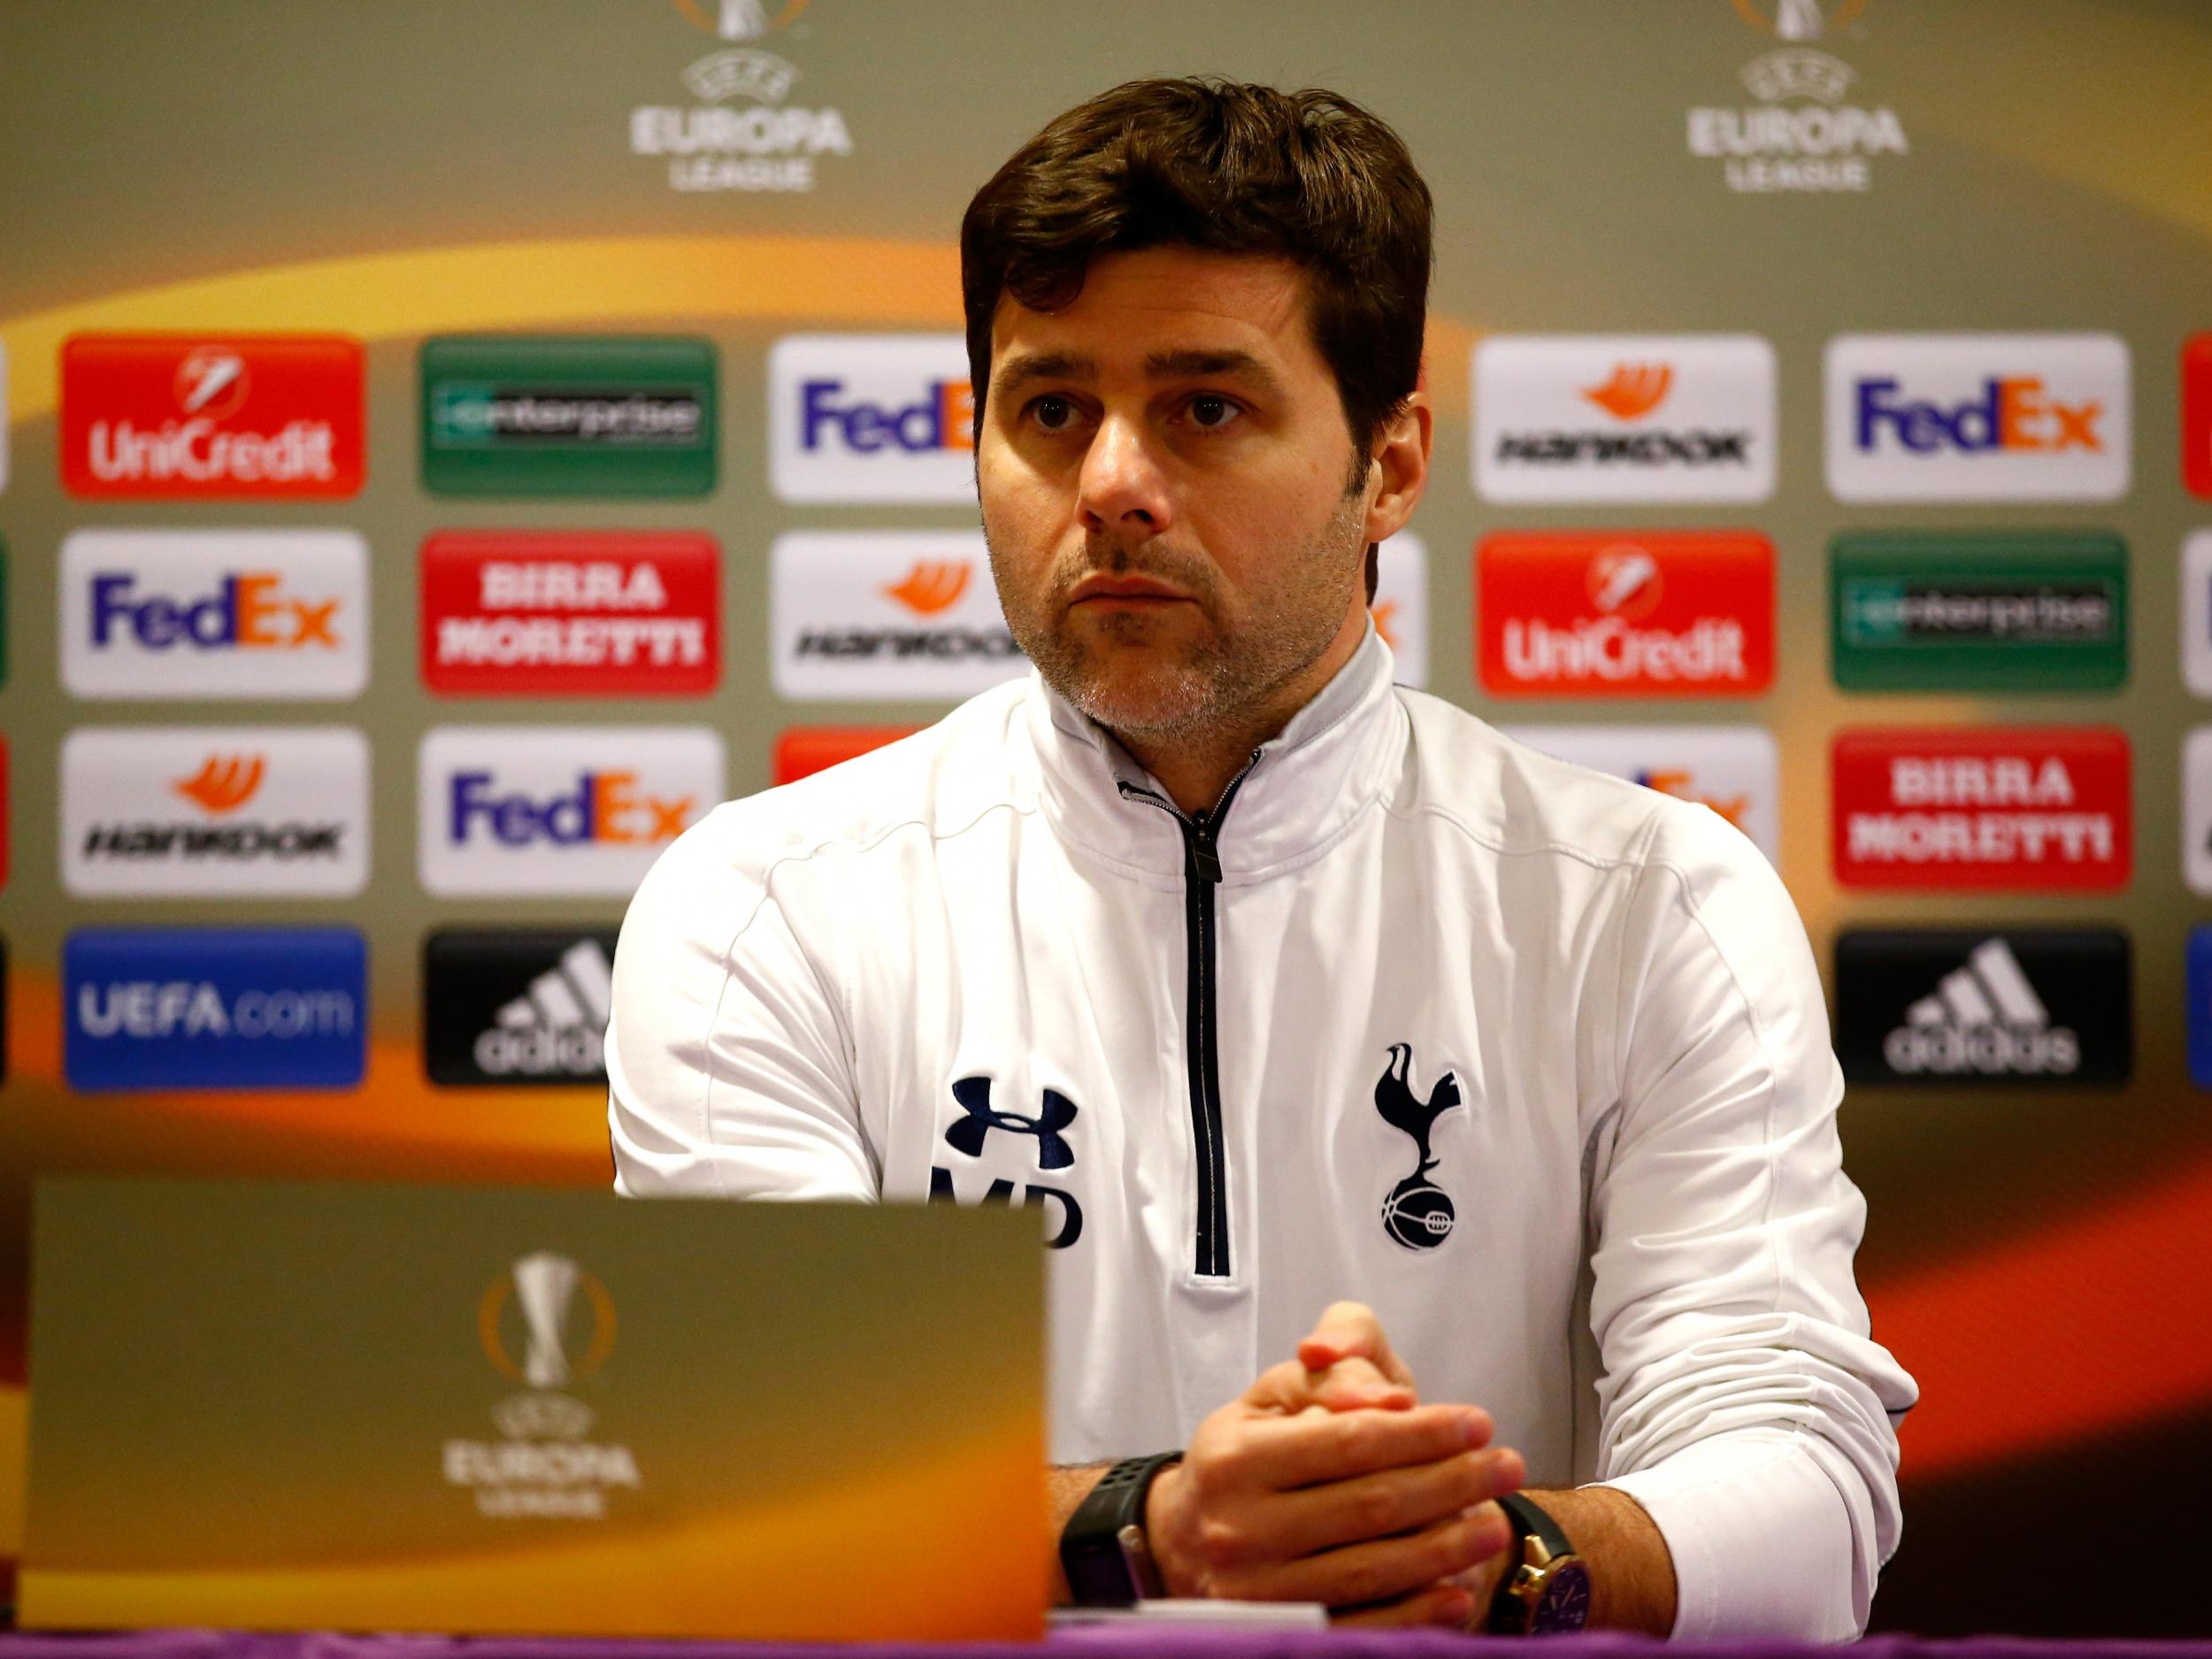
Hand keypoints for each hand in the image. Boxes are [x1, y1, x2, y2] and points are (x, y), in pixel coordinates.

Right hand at [1143, 1303, 1523, 1625]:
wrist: (1183, 1540)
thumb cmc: (1242, 1457)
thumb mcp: (1269, 1399)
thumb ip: (1328, 1379)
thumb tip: (1390, 1402)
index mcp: (1235, 1458)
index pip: (1349, 1440)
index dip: (1423, 1432)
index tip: (1478, 1421)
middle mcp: (1240, 1527)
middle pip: (1370, 1505)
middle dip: (1451, 1482)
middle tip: (1507, 1465)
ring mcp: (1257, 1591)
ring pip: (1371, 1569)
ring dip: (1446, 1547)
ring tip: (1496, 1521)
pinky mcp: (1275, 1633)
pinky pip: (1359, 1626)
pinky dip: (1415, 1611)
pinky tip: (1459, 1585)